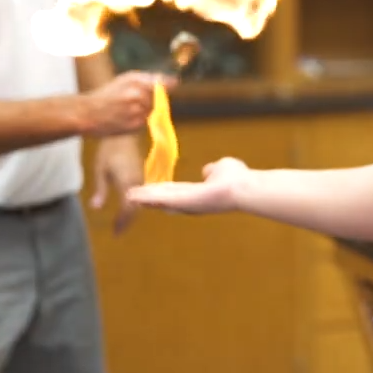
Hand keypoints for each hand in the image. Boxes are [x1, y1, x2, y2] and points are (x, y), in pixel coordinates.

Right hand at [82, 71, 173, 137]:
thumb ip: (148, 79)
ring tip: (127, 109)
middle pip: (160, 99)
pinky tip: (125, 117)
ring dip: (146, 110)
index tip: (173, 85)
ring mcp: (137, 110)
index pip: (164, 84)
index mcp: (135, 80)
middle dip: (154, 99)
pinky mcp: (135, 125)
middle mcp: (138, 94)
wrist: (86, 113)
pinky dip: (139, 120)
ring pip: (153, 111)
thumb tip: (173, 81)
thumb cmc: (105, 95)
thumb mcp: (125, 79)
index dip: (170, 85)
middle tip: (134, 101)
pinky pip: (145, 121)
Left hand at [91, 136, 144, 233]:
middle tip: (117, 231)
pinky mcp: (140, 175)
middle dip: (127, 221)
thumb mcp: (100, 170)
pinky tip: (126, 207)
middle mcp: (137, 183)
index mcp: (127, 183)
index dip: (122, 222)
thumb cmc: (109, 150)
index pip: (127, 208)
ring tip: (121, 223)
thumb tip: (96, 208)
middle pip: (135, 208)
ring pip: (139, 202)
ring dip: (130, 213)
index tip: (115, 232)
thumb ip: (100, 190)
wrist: (124, 134)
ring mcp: (141, 179)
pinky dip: (133, 204)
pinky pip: (140, 195)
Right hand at [125, 157, 250, 213]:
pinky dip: (147, 197)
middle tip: (131, 195)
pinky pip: (162, 199)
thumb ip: (213, 170)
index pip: (176, 192)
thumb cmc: (238, 179)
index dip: (162, 190)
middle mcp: (190, 202)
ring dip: (145, 198)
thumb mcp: (221, 168)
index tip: (149, 189)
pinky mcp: (184, 202)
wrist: (243, 187)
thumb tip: (208, 170)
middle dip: (148, 197)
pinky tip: (134, 196)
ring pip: (161, 200)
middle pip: (165, 199)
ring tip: (129, 195)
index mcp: (197, 194)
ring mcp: (186, 204)